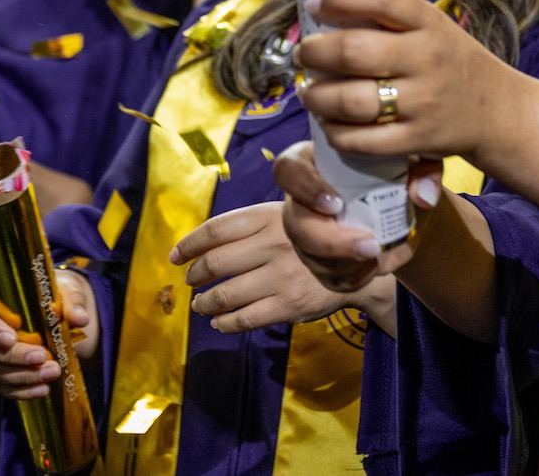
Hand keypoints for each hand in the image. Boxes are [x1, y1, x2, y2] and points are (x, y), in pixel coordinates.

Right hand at [0, 269, 96, 399]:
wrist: (49, 305)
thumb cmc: (49, 290)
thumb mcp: (62, 287)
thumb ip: (71, 300)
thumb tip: (81, 319)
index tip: (10, 339)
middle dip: (15, 356)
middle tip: (43, 357)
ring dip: (23, 375)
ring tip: (51, 373)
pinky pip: (0, 385)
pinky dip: (21, 390)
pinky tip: (42, 390)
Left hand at [169, 201, 351, 333]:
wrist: (362, 264)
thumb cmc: (317, 236)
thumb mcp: (291, 215)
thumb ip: (254, 225)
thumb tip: (203, 244)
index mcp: (271, 217)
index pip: (217, 229)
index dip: (190, 244)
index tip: (176, 256)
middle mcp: (274, 244)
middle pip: (215, 263)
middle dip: (195, 275)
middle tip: (191, 281)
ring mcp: (281, 276)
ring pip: (225, 295)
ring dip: (204, 303)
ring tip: (200, 304)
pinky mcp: (289, 304)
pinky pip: (244, 318)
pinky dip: (224, 322)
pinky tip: (220, 321)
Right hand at [273, 140, 423, 288]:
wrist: (405, 199)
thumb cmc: (399, 167)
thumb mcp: (414, 160)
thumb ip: (423, 171)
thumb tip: (423, 198)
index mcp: (312, 162)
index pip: (288, 170)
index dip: (305, 188)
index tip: (336, 203)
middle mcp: (301, 199)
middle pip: (296, 224)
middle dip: (331, 242)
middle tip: (371, 247)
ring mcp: (307, 233)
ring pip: (312, 256)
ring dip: (347, 264)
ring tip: (382, 256)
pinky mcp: (320, 261)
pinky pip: (330, 278)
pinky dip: (358, 276)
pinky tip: (381, 264)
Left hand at [294, 0, 519, 161]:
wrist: (497, 111)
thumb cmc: (451, 62)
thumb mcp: (434, 28)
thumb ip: (391, 18)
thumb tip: (327, 5)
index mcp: (431, 24)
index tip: (316, 4)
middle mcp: (428, 59)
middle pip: (355, 51)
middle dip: (315, 52)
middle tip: (305, 53)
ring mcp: (423, 102)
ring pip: (351, 100)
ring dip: (316, 95)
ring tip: (308, 91)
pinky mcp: (417, 139)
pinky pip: (361, 140)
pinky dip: (334, 131)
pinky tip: (328, 121)